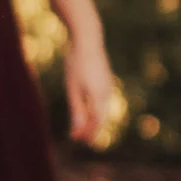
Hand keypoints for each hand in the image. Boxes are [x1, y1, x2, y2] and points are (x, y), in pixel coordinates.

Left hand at [64, 27, 118, 146]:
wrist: (88, 40)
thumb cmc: (76, 63)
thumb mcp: (72, 88)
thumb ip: (76, 110)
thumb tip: (77, 130)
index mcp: (98, 96)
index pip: (96, 121)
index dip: (87, 133)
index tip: (75, 140)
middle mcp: (107, 93)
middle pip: (101, 117)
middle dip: (91, 129)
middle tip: (78, 138)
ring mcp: (108, 86)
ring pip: (102, 109)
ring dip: (92, 119)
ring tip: (80, 126)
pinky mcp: (106, 81)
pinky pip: (102, 100)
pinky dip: (94, 109)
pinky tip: (86, 109)